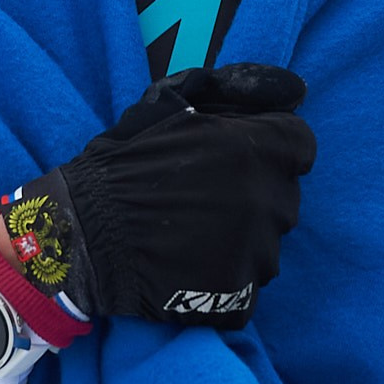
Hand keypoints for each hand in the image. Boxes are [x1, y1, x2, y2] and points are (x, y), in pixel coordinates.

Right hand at [0, 63, 317, 330]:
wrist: (83, 237)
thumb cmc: (123, 165)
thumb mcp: (170, 102)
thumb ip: (235, 88)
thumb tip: (294, 88)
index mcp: (255, 150)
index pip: (300, 146)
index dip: (271, 147)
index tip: (241, 156)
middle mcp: (266, 200)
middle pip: (285, 193)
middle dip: (257, 190)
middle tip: (209, 195)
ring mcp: (255, 253)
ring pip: (270, 240)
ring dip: (245, 234)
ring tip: (197, 231)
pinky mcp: (239, 295)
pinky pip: (249, 281)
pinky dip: (228, 274)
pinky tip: (193, 263)